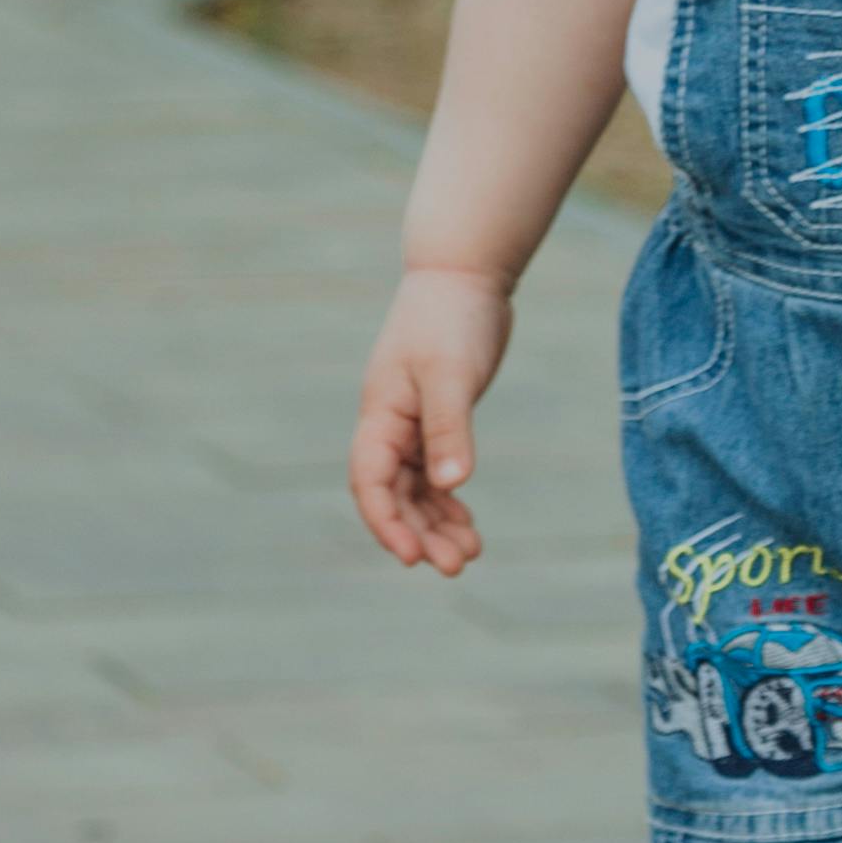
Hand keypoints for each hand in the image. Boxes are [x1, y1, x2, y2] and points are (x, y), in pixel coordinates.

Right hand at [348, 267, 513, 573]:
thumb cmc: (450, 318)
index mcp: (380, 415)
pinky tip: (468, 526)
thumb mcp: (451, 374)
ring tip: (470, 556)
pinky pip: (436, 473)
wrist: (465, 275)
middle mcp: (389, 426)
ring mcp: (412, 424)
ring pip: (417, 490)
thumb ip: (450, 428)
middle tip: (456, 567)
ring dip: (437, 524)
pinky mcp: (438, 419)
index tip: (412, 558)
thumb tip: (452, 484)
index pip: (371, 483)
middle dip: (419, 534)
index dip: (386, 523)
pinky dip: (449, 501)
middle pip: (395, 496)